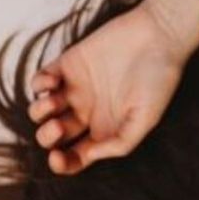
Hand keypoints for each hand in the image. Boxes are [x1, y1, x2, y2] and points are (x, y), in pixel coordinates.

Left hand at [27, 0, 188, 174]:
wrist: (159, 35)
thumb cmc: (158, 78)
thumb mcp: (146, 119)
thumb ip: (120, 143)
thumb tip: (89, 156)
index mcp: (105, 129)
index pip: (75, 156)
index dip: (62, 163)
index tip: (57, 158)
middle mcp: (87, 112)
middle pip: (53, 136)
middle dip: (47, 137)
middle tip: (59, 126)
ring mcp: (76, 88)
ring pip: (41, 110)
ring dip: (39, 112)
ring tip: (53, 101)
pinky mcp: (68, 64)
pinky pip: (40, 80)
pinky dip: (39, 83)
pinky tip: (53, 81)